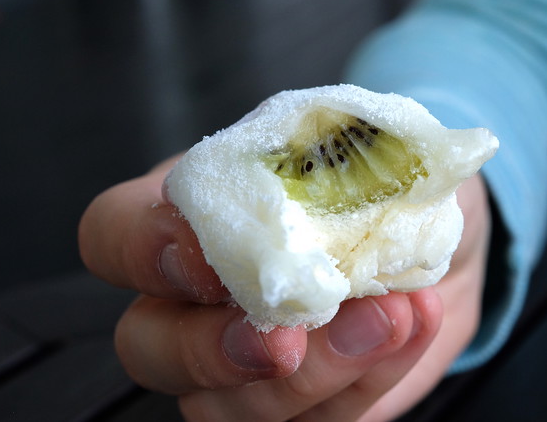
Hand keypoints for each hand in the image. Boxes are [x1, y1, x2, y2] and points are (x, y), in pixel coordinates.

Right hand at [79, 156, 489, 420]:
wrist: (433, 230)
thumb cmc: (377, 180)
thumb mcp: (357, 150)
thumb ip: (323, 169)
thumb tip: (317, 208)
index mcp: (189, 218)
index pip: (113, 237)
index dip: (144, 251)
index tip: (209, 256)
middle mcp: (198, 302)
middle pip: (148, 348)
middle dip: (213, 352)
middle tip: (285, 338)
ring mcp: (245, 367)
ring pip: (230, 409)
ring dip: (317, 371)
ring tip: (393, 315)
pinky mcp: (307, 407)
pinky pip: (320, 421)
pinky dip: (374, 378)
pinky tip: (414, 323)